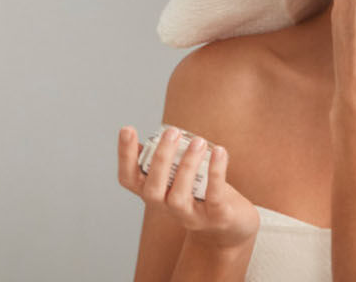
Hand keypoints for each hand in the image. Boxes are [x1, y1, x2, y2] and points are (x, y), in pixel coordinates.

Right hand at [117, 125, 258, 248]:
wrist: (230, 225)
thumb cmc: (201, 193)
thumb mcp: (178, 177)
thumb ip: (166, 161)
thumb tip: (150, 136)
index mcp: (155, 193)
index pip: (129, 179)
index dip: (125, 156)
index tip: (127, 129)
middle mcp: (166, 208)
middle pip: (152, 190)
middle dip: (160, 159)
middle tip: (172, 132)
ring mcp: (190, 216)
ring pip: (179, 196)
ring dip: (187, 166)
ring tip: (198, 141)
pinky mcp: (216, 217)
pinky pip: (213, 196)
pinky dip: (215, 172)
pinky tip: (219, 152)